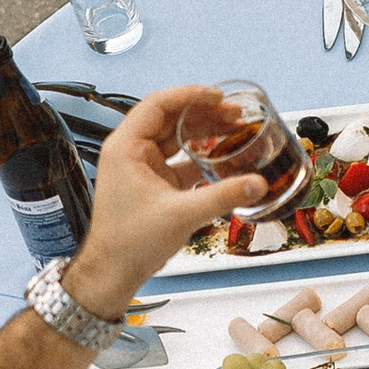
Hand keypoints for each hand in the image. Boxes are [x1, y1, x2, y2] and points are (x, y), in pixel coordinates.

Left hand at [65, 87, 272, 316]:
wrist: (113, 272)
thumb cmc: (126, 243)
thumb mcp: (181, 215)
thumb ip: (222, 196)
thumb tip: (255, 183)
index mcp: (126, 148)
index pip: (158, 105)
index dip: (190, 96)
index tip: (217, 97)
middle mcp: (132, 153)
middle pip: (171, 118)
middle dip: (204, 113)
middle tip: (234, 113)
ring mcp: (142, 168)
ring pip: (177, 138)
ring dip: (204, 132)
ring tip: (233, 129)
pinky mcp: (154, 185)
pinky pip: (180, 160)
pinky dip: (201, 156)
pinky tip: (223, 158)